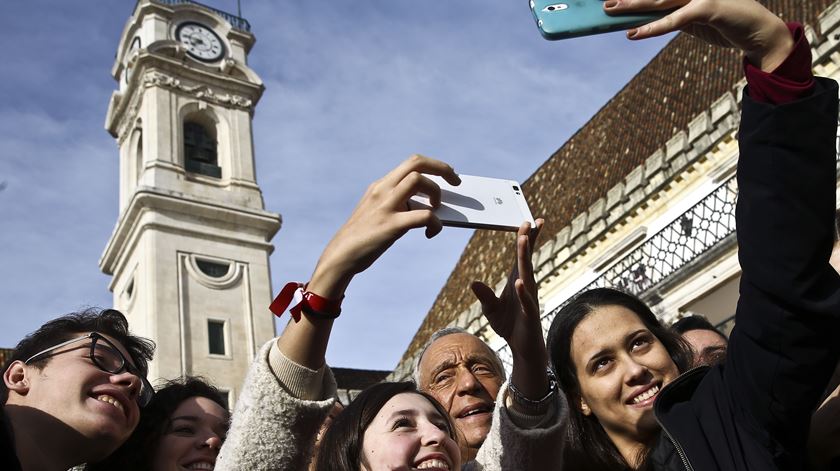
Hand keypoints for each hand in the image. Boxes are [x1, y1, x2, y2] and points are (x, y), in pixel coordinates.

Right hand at [308, 154, 459, 298]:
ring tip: (437, 211)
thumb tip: (428, 207)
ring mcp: (386, 205)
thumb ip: (398, 205)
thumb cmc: (364, 238)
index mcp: (380, 185)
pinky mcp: (391, 225)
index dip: (434, 166)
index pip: (411, 163)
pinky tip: (431, 233)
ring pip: (419, 180)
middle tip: (456, 182)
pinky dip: (435, 223)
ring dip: (436, 193)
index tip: (446, 176)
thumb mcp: (378, 213)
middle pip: (417, 163)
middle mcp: (383, 189)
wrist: (340, 256)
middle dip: (442, 168)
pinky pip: (424, 215)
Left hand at [471, 219, 548, 398]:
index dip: (525, 239)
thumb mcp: (491, 309)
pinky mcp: (529, 315)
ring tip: (523, 240)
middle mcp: (526, 287)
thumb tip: (473, 282)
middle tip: (529, 222)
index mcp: (518, 281)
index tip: (528, 221)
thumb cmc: (510, 325)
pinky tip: (519, 283)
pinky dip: (523, 292)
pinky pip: (526, 302)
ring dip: (525, 258)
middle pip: (526, 260)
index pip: (521, 257)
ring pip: (527, 275)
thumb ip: (484, 295)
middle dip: (527, 240)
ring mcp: (529, 300)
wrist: (522, 348)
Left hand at [606, 0, 792, 70]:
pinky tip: (634, 33)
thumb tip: (642, 21)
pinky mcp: (707, 8)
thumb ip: (672, 14)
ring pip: (659, 0)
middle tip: (604, 2)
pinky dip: (652, 28)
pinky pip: (674, 20)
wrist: (758, 33)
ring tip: (610, 10)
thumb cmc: (725, 23)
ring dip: (632, 6)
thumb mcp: (694, 17)